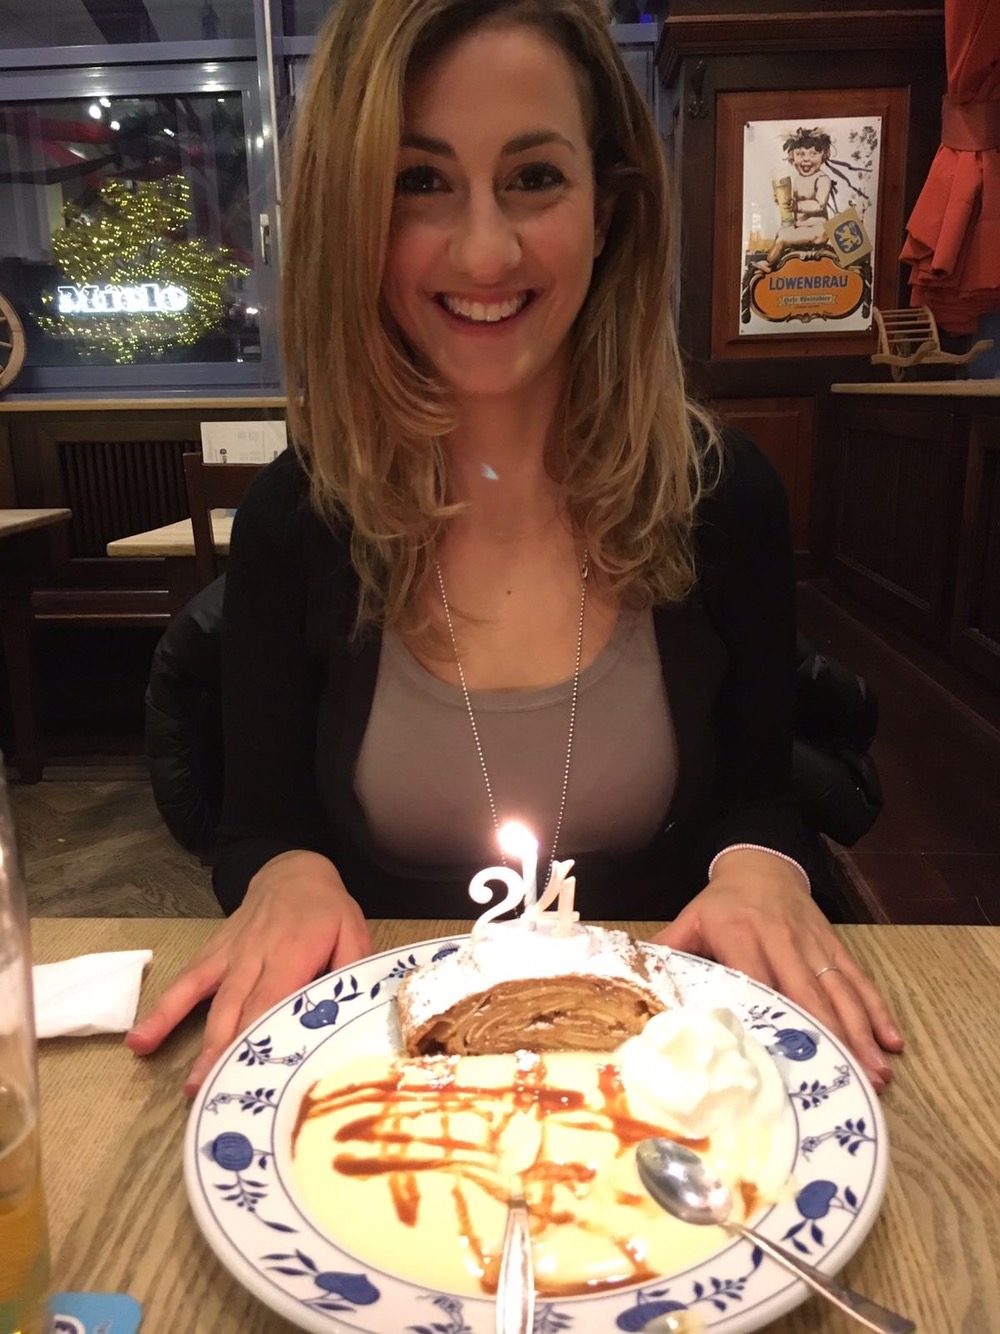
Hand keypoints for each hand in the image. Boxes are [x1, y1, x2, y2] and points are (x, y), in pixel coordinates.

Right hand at [124, 851, 371, 1094]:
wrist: (291, 872)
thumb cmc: (326, 910)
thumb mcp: (353, 931)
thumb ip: (353, 970)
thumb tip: (351, 1010)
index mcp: (293, 954)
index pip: (275, 1000)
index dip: (262, 1034)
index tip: (255, 1071)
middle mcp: (255, 957)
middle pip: (238, 1010)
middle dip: (228, 1053)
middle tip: (220, 1095)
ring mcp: (230, 957)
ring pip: (210, 1003)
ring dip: (199, 1045)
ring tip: (190, 1087)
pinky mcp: (212, 956)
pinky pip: (184, 984)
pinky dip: (162, 1011)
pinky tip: (139, 1041)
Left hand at [653, 848, 903, 1092]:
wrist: (760, 860)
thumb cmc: (720, 902)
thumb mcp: (690, 919)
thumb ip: (668, 951)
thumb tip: (634, 986)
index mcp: (741, 935)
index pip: (758, 980)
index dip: (775, 1017)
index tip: (787, 1058)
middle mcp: (781, 939)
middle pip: (808, 992)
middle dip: (832, 1036)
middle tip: (851, 1078)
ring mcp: (812, 942)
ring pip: (839, 989)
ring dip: (861, 1031)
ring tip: (877, 1071)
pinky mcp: (832, 943)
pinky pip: (857, 977)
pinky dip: (876, 1008)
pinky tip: (892, 1038)